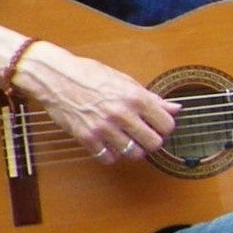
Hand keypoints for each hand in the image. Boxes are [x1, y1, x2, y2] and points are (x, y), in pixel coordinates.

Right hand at [19, 41, 178, 163]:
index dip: (165, 128)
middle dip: (152, 142)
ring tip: (129, 142)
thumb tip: (176, 108)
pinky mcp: (86, 137)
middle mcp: (122, 113)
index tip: (159, 127)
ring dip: (134, 150)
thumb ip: (152, 98)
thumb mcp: (125, 81)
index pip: (166, 125)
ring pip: (133, 154)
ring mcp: (103, 127)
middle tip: (145, 137)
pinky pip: (108, 158)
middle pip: (153, 143)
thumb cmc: (90, 75)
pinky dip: (111, 155)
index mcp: (135, 97)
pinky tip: (109, 145)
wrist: (55, 77)